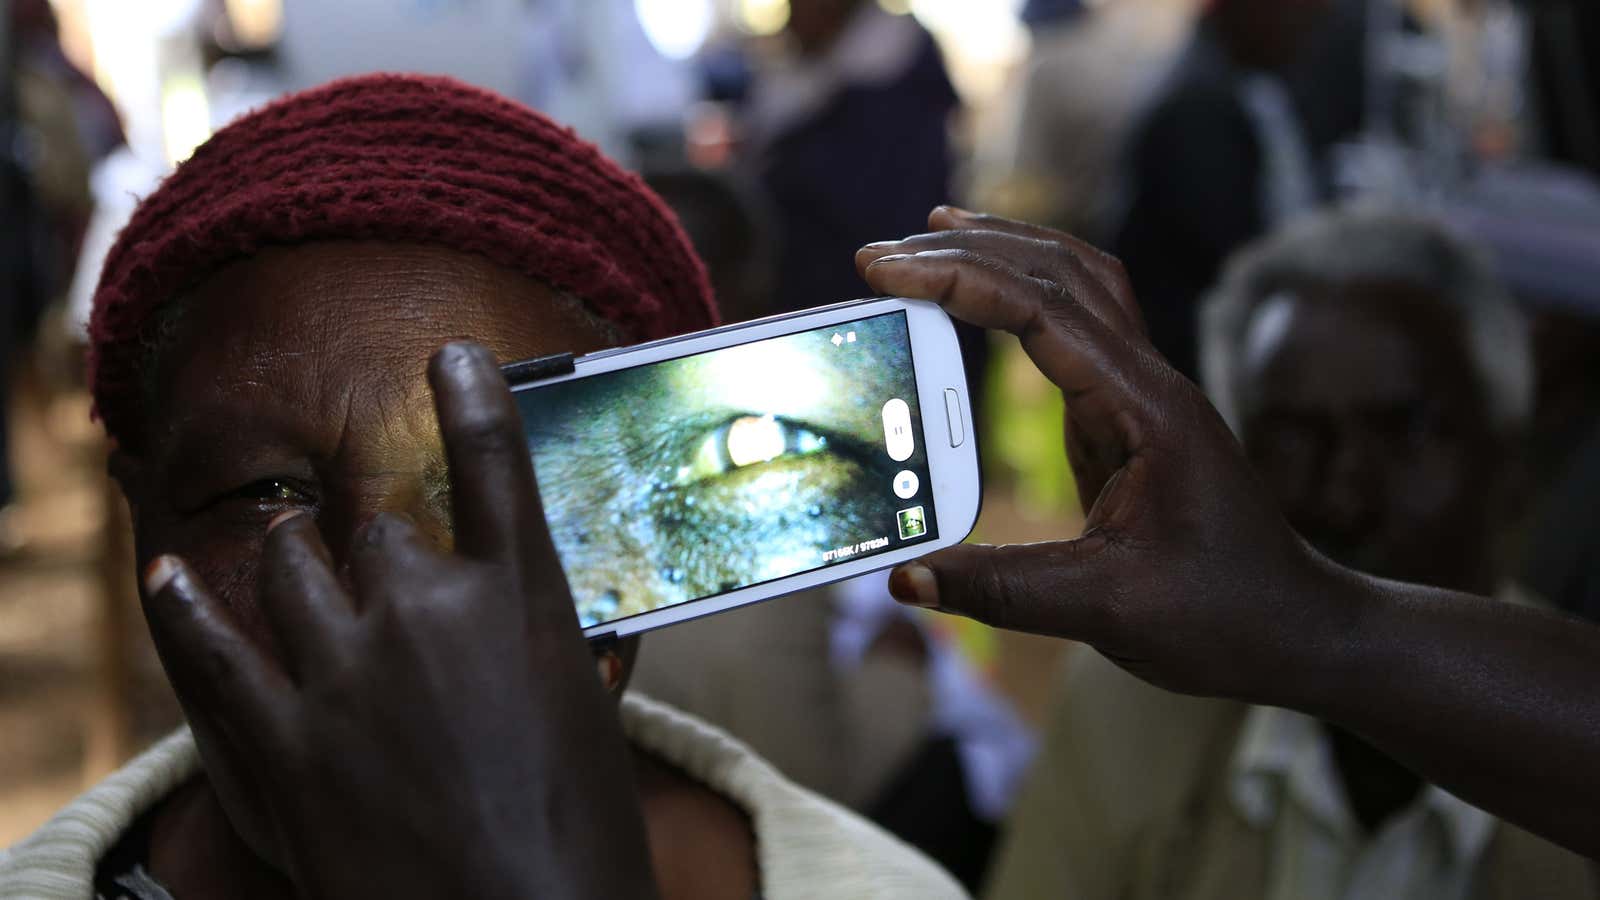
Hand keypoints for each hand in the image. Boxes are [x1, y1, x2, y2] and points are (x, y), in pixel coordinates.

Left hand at [141, 342, 657, 899]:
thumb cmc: (580, 835)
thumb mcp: (593, 725)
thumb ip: (572, 656)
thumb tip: (590, 636)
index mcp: (521, 599)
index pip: (494, 463)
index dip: (470, 396)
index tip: (449, 357)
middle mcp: (428, 611)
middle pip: (380, 532)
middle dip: (381, 548)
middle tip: (388, 575)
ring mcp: (347, 672)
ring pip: (295, 568)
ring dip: (297, 561)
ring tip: (296, 560)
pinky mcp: (285, 741)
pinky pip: (214, 650)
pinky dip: (185, 609)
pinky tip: (167, 577)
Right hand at [857, 208, 1347, 700]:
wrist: (1297, 629)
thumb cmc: (1222, 617)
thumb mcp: (1106, 611)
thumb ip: (1001, 591)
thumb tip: (905, 577)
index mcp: (1148, 409)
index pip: (1043, 312)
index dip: (959, 280)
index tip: (886, 272)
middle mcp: (1150, 384)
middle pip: (1060, 274)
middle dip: (969, 252)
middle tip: (881, 256)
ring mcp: (1144, 396)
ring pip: (1077, 286)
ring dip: (1006, 254)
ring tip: (934, 237)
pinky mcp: (1131, 418)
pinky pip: (1078, 330)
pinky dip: (1028, 296)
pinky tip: (990, 304)